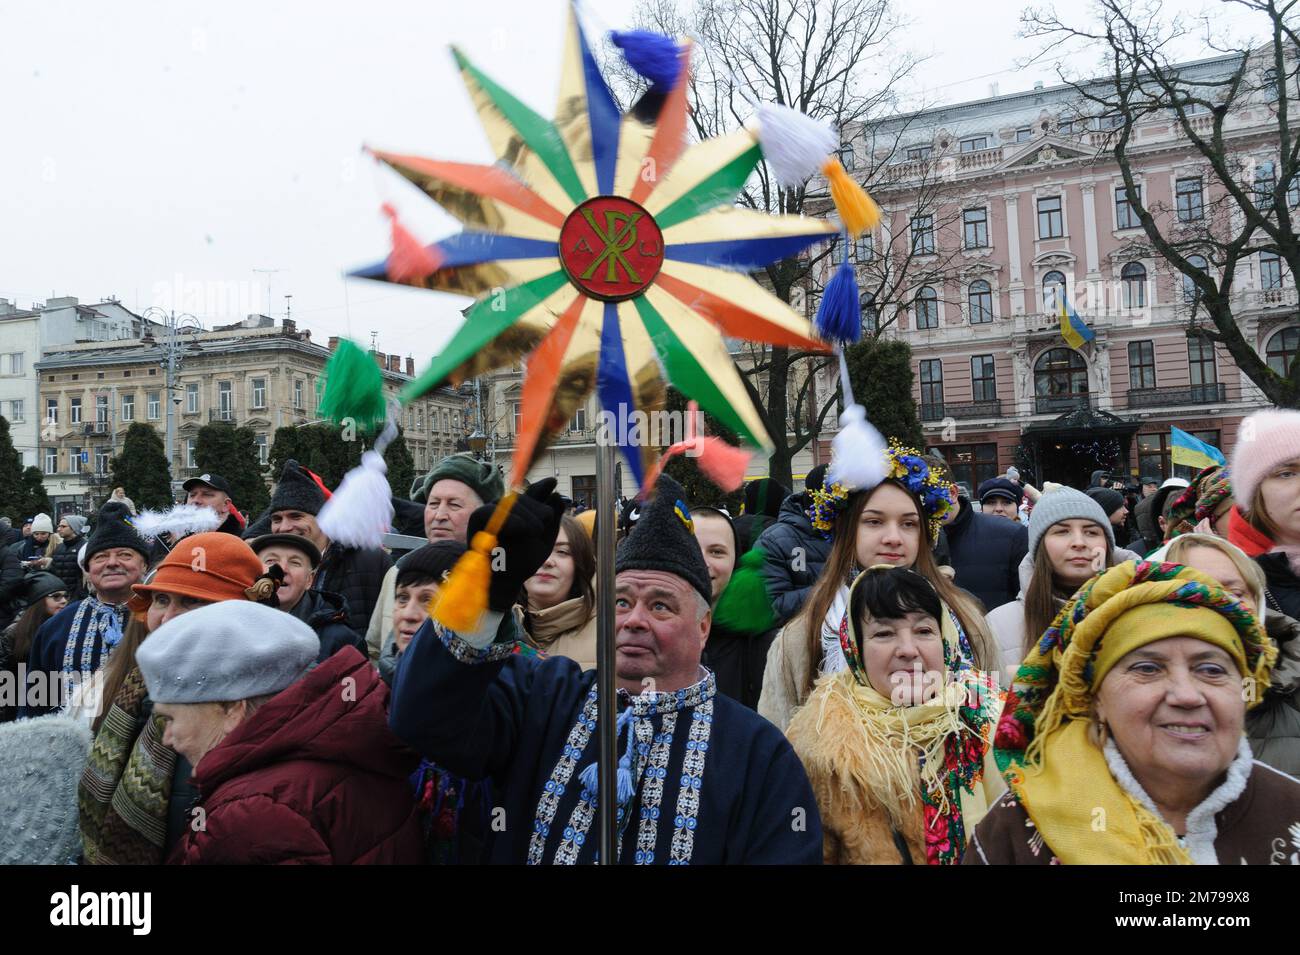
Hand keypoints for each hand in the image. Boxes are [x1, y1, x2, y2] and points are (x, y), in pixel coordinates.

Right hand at [467, 478, 564, 612]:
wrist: (505, 579)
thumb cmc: (522, 561)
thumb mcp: (544, 540)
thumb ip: (551, 518)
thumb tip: (556, 495)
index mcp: (521, 511)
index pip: (534, 493)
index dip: (543, 487)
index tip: (553, 482)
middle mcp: (506, 507)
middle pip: (526, 496)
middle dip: (538, 510)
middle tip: (539, 529)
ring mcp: (492, 510)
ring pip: (514, 501)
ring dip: (528, 516)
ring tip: (533, 531)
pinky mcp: (479, 516)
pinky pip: (497, 509)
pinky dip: (512, 519)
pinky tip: (522, 527)